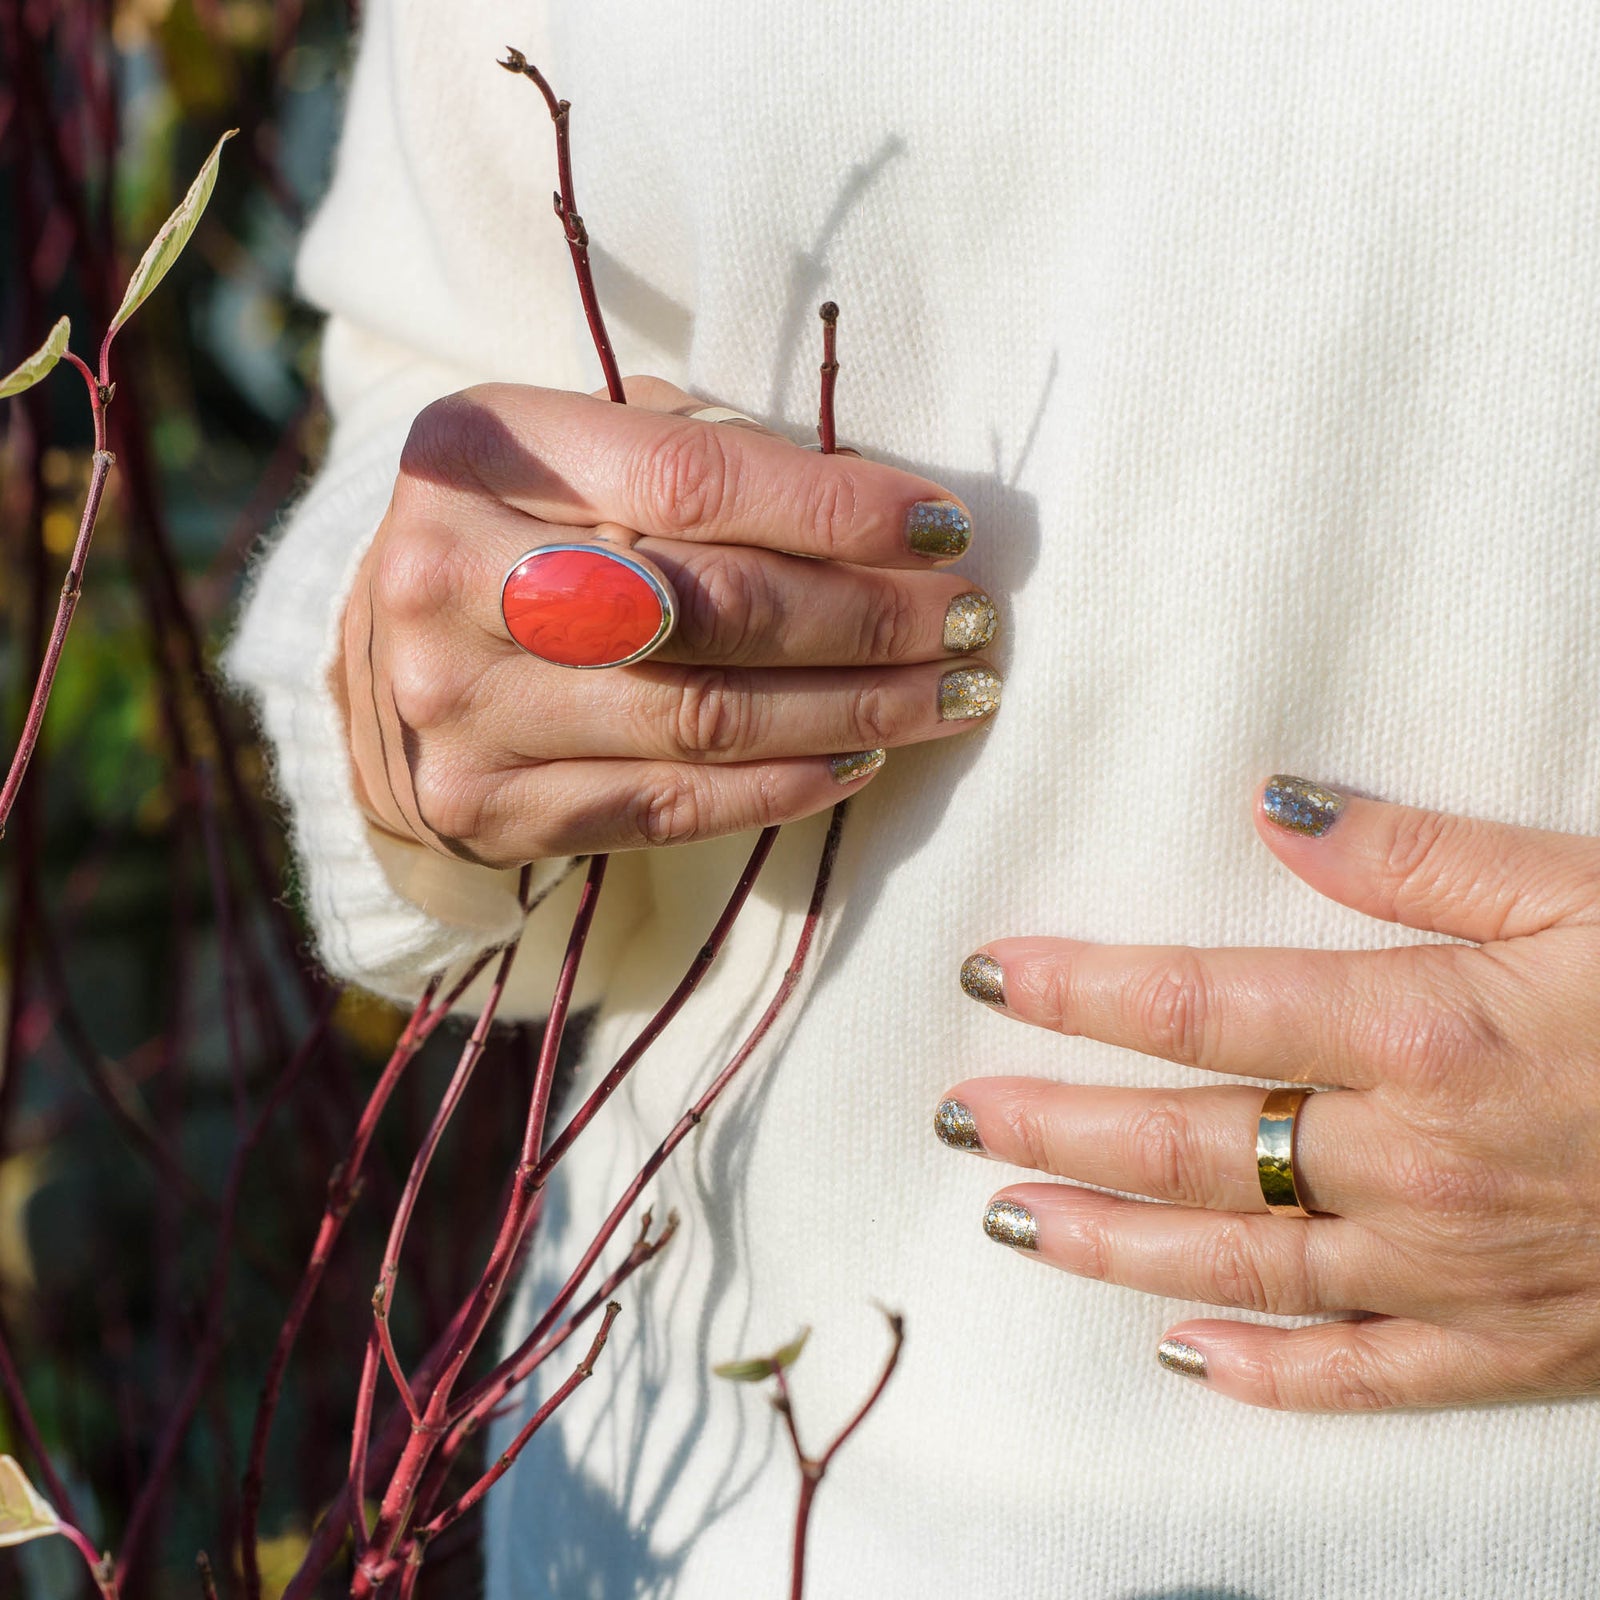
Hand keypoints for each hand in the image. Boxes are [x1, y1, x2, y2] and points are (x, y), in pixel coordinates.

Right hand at [334, 378, 1001, 865]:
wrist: (383, 670)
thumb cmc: (514, 537)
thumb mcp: (568, 454)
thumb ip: (694, 455)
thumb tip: (879, 505)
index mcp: (475, 452)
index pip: (690, 479)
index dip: (834, 506)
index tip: (944, 525)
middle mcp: (451, 579)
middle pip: (710, 607)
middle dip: (869, 618)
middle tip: (972, 622)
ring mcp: (464, 710)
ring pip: (706, 718)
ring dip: (856, 709)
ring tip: (954, 694)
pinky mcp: (492, 809)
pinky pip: (673, 804)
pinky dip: (785, 783)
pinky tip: (863, 758)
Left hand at [938, 776, 1599, 1410]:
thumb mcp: (1586, 889)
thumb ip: (1423, 852)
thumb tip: (1278, 807)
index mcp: (1423, 1030)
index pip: (1196, 1004)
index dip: (1075, 990)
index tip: (983, 976)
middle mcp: (1414, 1161)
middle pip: (1188, 1145)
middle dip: (1053, 1127)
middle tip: (954, 1116)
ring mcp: (1457, 1269)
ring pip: (1240, 1267)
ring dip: (1111, 1245)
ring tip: (1008, 1222)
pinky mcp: (1516, 1346)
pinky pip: (1365, 1378)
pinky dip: (1266, 1374)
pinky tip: (1181, 1357)